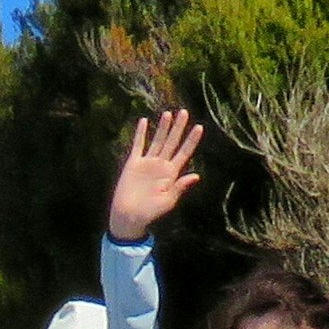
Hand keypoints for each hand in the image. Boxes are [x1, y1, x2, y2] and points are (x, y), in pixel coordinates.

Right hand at [106, 109, 202, 242]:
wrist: (128, 216)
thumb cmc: (150, 213)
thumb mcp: (168, 201)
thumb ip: (180, 187)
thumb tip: (196, 176)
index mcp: (172, 174)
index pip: (184, 153)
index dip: (192, 140)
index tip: (199, 127)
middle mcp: (161, 165)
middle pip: (172, 142)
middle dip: (179, 127)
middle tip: (184, 112)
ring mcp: (147, 163)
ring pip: (157, 141)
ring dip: (163, 127)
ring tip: (168, 113)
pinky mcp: (133, 164)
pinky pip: (138, 145)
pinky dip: (141, 133)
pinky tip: (144, 121)